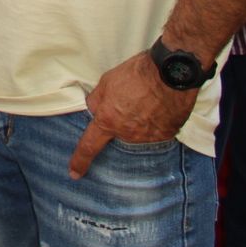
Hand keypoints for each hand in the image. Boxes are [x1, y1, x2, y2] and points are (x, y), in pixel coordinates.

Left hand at [68, 50, 197, 178]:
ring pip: (137, 132)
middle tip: (129, 99)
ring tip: (146, 99)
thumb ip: (97, 100)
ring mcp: (149, 137)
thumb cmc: (136, 74)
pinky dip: (155, 121)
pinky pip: (155, 131)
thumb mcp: (106, 82)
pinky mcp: (167, 135)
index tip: (75, 173)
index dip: (80, 160)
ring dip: (138, 120)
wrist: (170, 73)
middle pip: (118, 132)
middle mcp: (128, 134)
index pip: (89, 146)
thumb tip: (94, 110)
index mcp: (108, 121)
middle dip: (120, 119)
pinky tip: (158, 106)